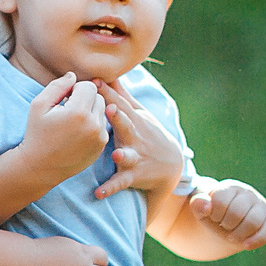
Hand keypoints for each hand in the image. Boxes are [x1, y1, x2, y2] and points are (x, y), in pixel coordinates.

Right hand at [20, 72, 109, 185]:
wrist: (40, 167)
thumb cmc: (37, 133)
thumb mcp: (39, 105)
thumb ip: (58, 85)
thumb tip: (73, 76)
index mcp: (79, 113)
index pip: (89, 86)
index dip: (74, 89)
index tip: (63, 100)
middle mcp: (94, 125)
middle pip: (98, 97)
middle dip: (84, 99)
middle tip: (67, 111)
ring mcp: (100, 138)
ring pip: (103, 111)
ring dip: (90, 112)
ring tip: (72, 123)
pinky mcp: (101, 146)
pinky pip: (102, 125)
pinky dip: (92, 125)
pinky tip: (76, 133)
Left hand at [91, 81, 189, 199]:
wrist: (171, 165)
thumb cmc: (148, 133)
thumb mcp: (139, 113)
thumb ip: (121, 94)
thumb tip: (108, 72)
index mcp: (133, 119)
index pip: (120, 104)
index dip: (108, 93)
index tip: (93, 81)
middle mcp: (135, 136)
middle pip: (126, 125)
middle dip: (118, 117)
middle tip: (108, 108)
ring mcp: (135, 156)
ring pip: (127, 155)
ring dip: (121, 155)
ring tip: (114, 155)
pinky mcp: (133, 175)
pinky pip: (120, 183)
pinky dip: (110, 188)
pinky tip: (98, 193)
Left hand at [188, 179, 265, 249]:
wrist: (225, 227)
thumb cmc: (212, 216)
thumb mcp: (201, 211)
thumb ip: (198, 205)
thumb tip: (204, 204)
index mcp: (230, 187)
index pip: (221, 201)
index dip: (214, 215)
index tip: (214, 217)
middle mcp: (248, 193)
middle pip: (236, 213)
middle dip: (226, 225)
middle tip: (224, 226)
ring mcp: (261, 206)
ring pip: (253, 222)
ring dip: (238, 235)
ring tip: (232, 235)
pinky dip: (255, 241)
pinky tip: (245, 245)